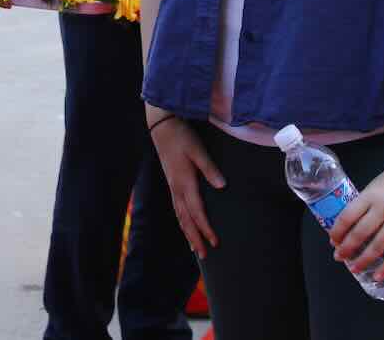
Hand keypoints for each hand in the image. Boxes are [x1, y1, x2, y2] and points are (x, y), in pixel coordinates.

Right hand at [150, 116, 222, 256]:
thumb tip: (222, 186)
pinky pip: (177, 209)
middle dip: (195, 238)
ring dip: (188, 233)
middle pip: (186, 219)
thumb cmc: (181, 137)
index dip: (206, 228)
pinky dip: (182, 222)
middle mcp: (177, 189)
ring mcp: (173, 187)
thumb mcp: (198, 150)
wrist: (162, 127)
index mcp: (184, 182)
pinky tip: (186, 226)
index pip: (197, 211)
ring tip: (195, 249)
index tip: (215, 242)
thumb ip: (209, 168)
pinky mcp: (172, 183)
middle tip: (205, 255)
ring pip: (180, 216)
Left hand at [329, 161, 383, 281]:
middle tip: (338, 257)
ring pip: (379, 245)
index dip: (338, 231)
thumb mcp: (374, 186)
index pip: (348, 216)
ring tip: (354, 268)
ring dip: (364, 260)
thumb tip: (348, 226)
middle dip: (347, 248)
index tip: (332, 240)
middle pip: (361, 233)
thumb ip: (363, 204)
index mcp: (371, 195)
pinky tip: (377, 275)